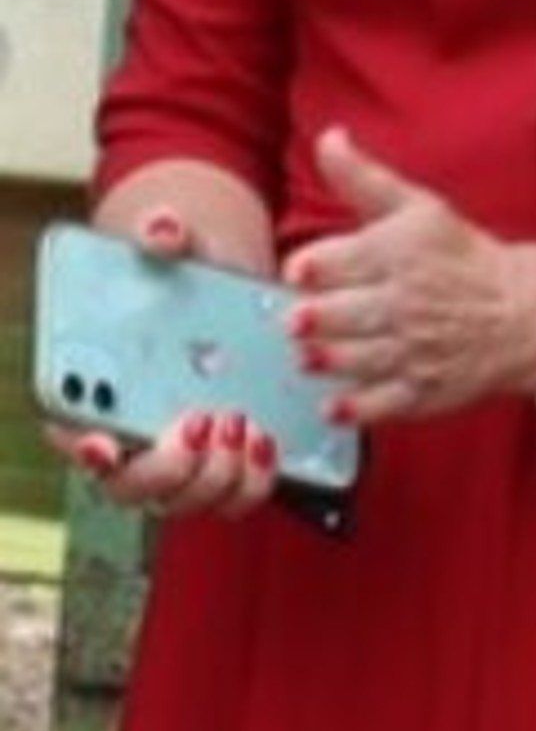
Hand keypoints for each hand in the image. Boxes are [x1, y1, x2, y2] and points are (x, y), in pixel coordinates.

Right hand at [49, 210, 279, 516]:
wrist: (228, 289)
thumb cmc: (182, 271)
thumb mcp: (176, 245)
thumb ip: (162, 235)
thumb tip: (164, 231)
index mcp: (92, 394)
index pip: (72, 435)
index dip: (83, 448)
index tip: (104, 443)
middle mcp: (130, 442)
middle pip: (132, 485)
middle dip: (166, 467)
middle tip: (201, 420)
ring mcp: (179, 464)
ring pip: (187, 500)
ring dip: (216, 477)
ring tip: (243, 426)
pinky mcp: (225, 469)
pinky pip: (234, 497)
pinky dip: (254, 481)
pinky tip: (269, 441)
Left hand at [283, 129, 535, 421]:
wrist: (524, 312)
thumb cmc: (463, 257)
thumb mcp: (418, 208)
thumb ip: (364, 179)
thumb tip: (328, 138)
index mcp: (399, 254)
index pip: (339, 261)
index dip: (310, 268)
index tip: (298, 273)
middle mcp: (405, 304)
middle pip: (339, 314)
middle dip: (310, 319)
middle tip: (298, 321)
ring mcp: (415, 352)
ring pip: (353, 359)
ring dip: (323, 360)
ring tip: (308, 356)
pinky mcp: (425, 392)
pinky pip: (382, 405)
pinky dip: (354, 409)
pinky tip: (332, 406)